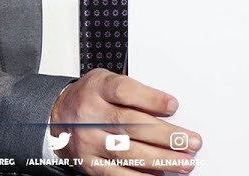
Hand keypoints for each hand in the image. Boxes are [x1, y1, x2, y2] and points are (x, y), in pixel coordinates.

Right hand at [50, 68, 202, 174]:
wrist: (57, 117)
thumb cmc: (90, 98)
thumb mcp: (106, 82)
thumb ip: (134, 92)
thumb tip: (169, 109)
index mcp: (97, 89)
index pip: (124, 91)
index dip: (150, 99)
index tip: (174, 106)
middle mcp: (90, 115)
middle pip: (131, 125)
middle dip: (166, 135)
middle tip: (192, 142)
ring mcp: (88, 142)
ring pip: (127, 152)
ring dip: (160, 159)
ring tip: (184, 162)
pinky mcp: (90, 164)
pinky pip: (117, 174)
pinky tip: (160, 175)